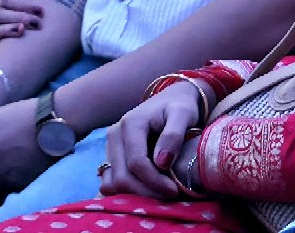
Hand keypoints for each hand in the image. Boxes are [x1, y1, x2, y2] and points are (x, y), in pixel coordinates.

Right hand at [99, 83, 200, 198]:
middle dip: (146, 192)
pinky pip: (110, 182)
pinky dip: (125, 192)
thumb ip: (174, 135)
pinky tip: (147, 191)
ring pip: (112, 183)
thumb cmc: (180, 106)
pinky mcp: (111, 157)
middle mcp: (114, 135)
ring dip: (135, 195)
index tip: (174, 190)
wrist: (172, 99)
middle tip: (170, 196)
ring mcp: (110, 147)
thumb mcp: (184, 113)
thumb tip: (162, 162)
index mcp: (131, 123)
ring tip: (159, 194)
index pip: (136, 163)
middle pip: (122, 177)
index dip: (154, 181)